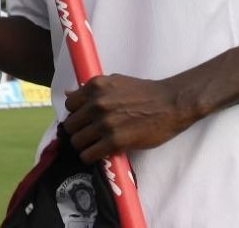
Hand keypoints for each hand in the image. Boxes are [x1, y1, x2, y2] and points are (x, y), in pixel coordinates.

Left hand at [62, 74, 201, 163]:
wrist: (170, 104)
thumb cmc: (145, 92)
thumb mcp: (116, 82)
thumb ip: (92, 89)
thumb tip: (68, 93)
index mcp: (96, 86)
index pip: (70, 105)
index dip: (76, 113)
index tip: (84, 119)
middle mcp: (97, 103)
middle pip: (70, 125)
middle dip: (78, 131)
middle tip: (89, 135)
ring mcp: (105, 123)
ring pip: (77, 142)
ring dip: (84, 146)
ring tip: (95, 145)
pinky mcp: (115, 141)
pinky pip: (88, 155)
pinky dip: (91, 157)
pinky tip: (99, 154)